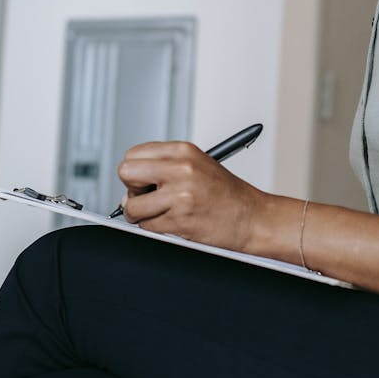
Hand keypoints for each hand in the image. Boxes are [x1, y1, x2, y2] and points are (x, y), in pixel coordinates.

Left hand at [116, 141, 268, 251]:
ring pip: (132, 205)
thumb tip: (131, 180)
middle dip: (132, 189)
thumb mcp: (197, 163)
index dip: (135, 170)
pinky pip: (147, 226)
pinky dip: (155, 227)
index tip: (144, 180)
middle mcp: (181, 168)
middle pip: (126, 173)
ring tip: (160, 213)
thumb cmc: (226, 193)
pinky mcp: (180, 220)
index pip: (133, 154)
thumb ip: (164, 164)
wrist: (252, 218)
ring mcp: (180, 194)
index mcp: (183, 150)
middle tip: (147, 197)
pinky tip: (173, 222)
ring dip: (140, 214)